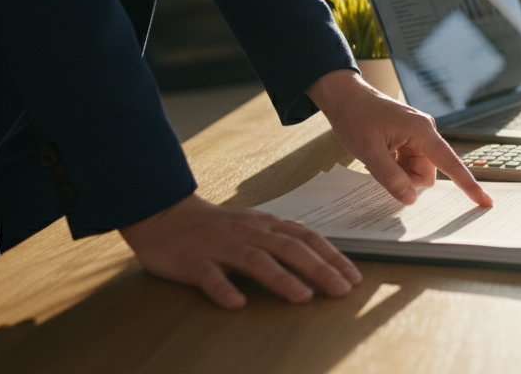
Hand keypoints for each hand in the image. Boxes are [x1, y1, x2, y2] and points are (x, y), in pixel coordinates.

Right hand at [120, 194, 361, 308]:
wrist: (166, 216)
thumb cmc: (218, 226)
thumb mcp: (257, 226)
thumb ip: (285, 238)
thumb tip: (323, 255)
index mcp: (267, 225)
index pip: (308, 239)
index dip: (333, 257)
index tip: (354, 277)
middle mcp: (250, 233)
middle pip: (290, 249)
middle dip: (320, 270)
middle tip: (342, 290)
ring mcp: (221, 246)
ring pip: (256, 261)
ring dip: (282, 279)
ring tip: (303, 297)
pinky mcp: (192, 261)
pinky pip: (209, 276)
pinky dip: (224, 289)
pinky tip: (237, 303)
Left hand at [307, 69, 492, 206]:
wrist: (345, 97)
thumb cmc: (355, 118)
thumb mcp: (369, 152)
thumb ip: (391, 177)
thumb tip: (411, 199)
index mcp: (422, 132)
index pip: (451, 163)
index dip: (468, 185)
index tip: (485, 202)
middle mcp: (426, 132)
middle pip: (427, 172)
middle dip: (405, 178)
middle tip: (379, 166)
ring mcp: (419, 135)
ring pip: (418, 170)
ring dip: (398, 172)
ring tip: (378, 156)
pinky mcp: (411, 138)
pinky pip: (410, 163)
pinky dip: (396, 165)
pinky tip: (381, 153)